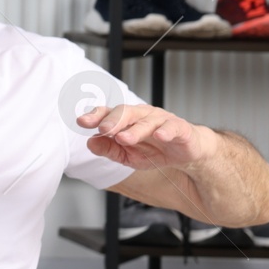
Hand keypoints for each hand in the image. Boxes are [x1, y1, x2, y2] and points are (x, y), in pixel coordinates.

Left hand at [79, 105, 218, 169]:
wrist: (187, 153)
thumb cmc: (154, 150)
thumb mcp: (128, 156)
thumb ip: (109, 149)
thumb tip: (90, 143)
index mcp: (126, 120)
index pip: (108, 113)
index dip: (95, 116)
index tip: (82, 122)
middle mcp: (142, 115)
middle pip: (125, 112)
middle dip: (113, 120)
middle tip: (103, 130)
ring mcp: (161, 119)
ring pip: (146, 121)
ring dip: (134, 130)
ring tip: (123, 138)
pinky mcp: (180, 127)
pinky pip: (172, 127)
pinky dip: (165, 131)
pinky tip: (159, 136)